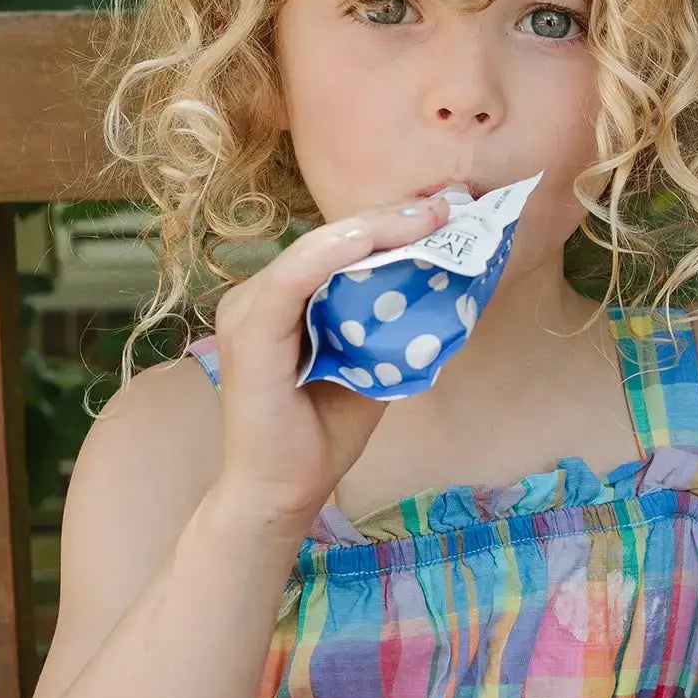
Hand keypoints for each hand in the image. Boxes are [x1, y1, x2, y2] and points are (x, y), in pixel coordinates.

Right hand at [207, 197, 449, 533]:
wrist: (282, 495)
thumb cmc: (322, 434)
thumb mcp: (371, 368)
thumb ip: (392, 327)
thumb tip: (448, 289)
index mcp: (285, 300)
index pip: (341, 247)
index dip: (393, 224)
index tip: (448, 211)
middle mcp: (260, 297)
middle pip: (331, 241)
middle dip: (393, 218)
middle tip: (450, 203)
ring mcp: (248, 312)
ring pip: (315, 251)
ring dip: (374, 228)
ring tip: (429, 215)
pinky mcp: (248, 335)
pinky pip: (291, 281)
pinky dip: (330, 255)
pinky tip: (367, 239)